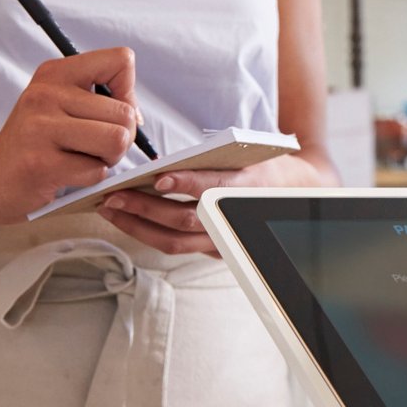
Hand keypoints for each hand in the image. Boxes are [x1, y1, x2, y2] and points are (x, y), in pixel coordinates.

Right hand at [0, 48, 138, 222]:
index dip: (128, 93)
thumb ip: (102, 100)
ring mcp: (40, 127)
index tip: (108, 112)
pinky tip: (65, 175)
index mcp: (56, 72)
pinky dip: (90, 179)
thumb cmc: (36, 143)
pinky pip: (96, 170)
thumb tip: (137, 117)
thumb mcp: (61, 105)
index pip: (121, 60)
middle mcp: (46, 93)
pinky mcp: (40, 163)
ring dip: (109, 159)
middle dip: (121, 138)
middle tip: (93, 148)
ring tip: (82, 160)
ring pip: (117, 140)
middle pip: (126, 112)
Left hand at [96, 152, 324, 255]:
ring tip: (112, 210)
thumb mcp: (250, 155)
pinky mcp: (214, 251)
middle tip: (114, 196)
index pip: (214, 190)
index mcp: (248, 189)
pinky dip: (148, 234)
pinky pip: (177, 247)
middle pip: (184, 221)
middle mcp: (234, 220)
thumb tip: (164, 166)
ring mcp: (223, 241)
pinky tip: (128, 221)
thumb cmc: (265, 169)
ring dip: (137, 226)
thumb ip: (215, 160)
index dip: (187, 184)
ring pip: (174, 242)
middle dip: (144, 209)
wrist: (295, 198)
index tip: (160, 177)